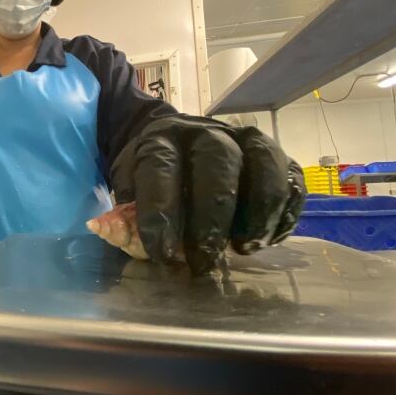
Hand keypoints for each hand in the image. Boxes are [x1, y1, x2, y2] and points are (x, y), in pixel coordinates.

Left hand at [99, 115, 304, 273]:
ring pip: (263, 165)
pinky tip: (265, 239)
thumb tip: (104, 230)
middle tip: (204, 261)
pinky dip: (284, 212)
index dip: (161, 212)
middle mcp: (204, 132)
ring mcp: (244, 139)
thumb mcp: (127, 191)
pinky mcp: (275, 154)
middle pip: (216, 165)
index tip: (162, 254)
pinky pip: (291, 179)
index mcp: (160, 139)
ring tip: (242, 248)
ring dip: (257, 212)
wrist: (175, 143)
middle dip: (211, 219)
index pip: (161, 168)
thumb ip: (123, 216)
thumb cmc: (149, 177)